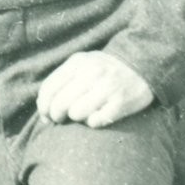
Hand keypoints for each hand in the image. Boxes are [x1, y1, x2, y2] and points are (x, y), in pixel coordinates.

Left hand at [36, 51, 154, 127]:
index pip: (49, 88)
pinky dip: (93, 122)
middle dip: (56, 116)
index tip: (45, 116)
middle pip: (60, 103)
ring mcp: (107, 87)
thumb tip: (44, 110)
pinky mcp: (121, 102)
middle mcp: (91, 73)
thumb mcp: (82, 64)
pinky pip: (95, 121)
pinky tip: (98, 115)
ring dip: (77, 118)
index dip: (43, 106)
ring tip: (83, 113)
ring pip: (76, 114)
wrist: (141, 65)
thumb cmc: (104, 69)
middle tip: (60, 119)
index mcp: (78, 62)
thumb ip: (62, 81)